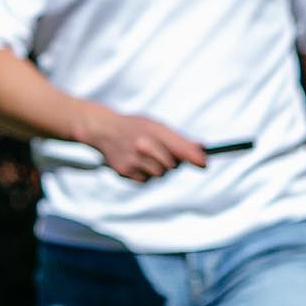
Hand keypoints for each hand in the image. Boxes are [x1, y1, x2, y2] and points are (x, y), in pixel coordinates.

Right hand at [74, 106, 207, 181]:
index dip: (193, 156)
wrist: (102, 129)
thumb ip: (178, 138)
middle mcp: (142, 145)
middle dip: (171, 161)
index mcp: (152, 130)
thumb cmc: (134, 126)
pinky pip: (146, 180)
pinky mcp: (124, 171)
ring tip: (146, 156)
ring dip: (158, 169)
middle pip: (172, 165)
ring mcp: (132, 160)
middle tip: (160, 151)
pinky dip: (145, 174)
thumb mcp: (155, 125)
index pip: (178, 146)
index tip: (204, 164)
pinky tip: (136, 163)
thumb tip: (202, 149)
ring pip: (159, 174)